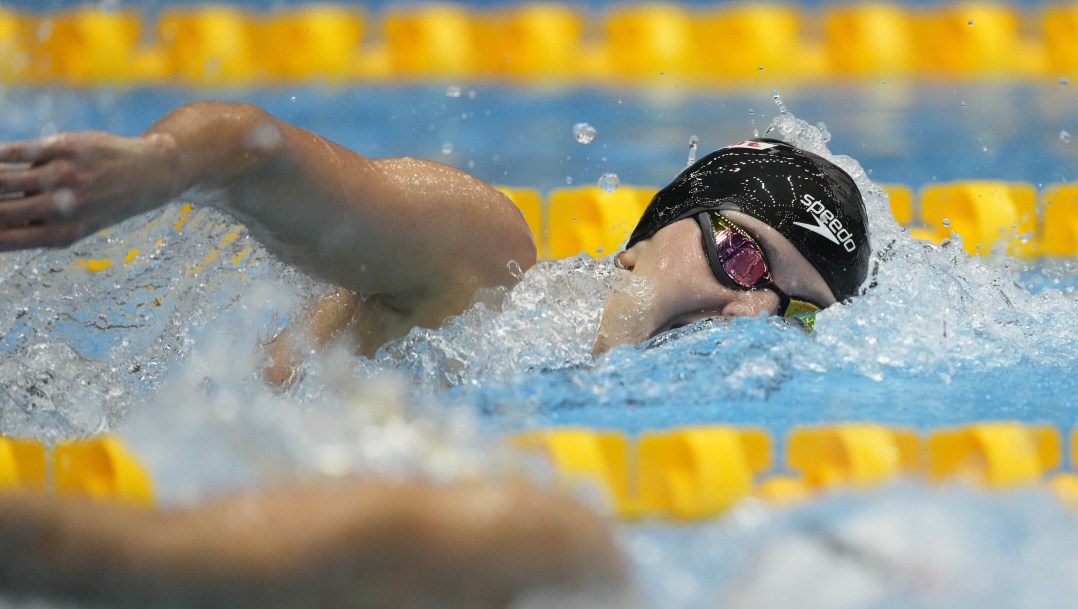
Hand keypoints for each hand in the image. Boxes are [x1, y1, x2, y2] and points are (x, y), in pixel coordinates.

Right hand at [0, 131, 180, 251]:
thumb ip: (36, 228)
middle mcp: (63, 206)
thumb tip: (0, 233)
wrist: (150, 174)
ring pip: (3, 179)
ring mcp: (64, 175)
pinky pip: (17, 151)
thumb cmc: (103, 203)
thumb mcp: (76, 225)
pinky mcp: (65, 148)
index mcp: (63, 233)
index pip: (5, 239)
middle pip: (0, 210)